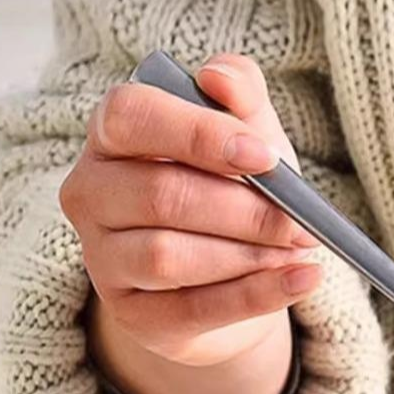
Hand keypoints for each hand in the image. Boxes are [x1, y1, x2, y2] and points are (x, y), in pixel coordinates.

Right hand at [60, 54, 321, 393]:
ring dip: (249, 255)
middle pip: (162, 196)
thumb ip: (240, 96)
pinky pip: (195, 308)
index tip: (263, 156)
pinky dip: (258, 295)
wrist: (231, 279)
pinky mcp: (131, 316)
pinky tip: (303, 279)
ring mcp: (103, 259)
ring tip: (298, 250)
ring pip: (171, 257)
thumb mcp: (247, 139)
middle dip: (245, 210)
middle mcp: (91, 193)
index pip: (130, 115)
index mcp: (111, 134)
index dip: (197, 134)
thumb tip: (219, 78)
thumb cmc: (232, 193)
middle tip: (302, 222)